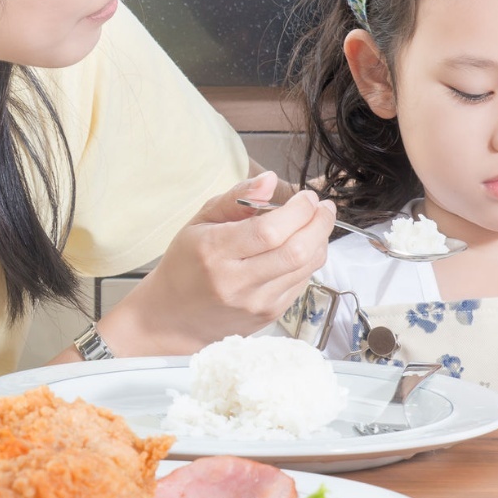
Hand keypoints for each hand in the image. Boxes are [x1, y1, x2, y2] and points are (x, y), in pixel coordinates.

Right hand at [91, 173, 333, 356]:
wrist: (173, 318)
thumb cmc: (186, 264)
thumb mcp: (201, 221)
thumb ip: (237, 197)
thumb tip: (270, 179)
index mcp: (215, 252)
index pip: (270, 231)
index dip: (298, 211)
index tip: (306, 197)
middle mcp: (237, 282)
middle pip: (296, 251)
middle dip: (320, 223)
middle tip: (323, 207)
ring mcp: (256, 303)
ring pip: (305, 267)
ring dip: (319, 240)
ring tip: (316, 223)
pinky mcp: (269, 315)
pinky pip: (302, 282)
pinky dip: (308, 261)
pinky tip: (301, 247)